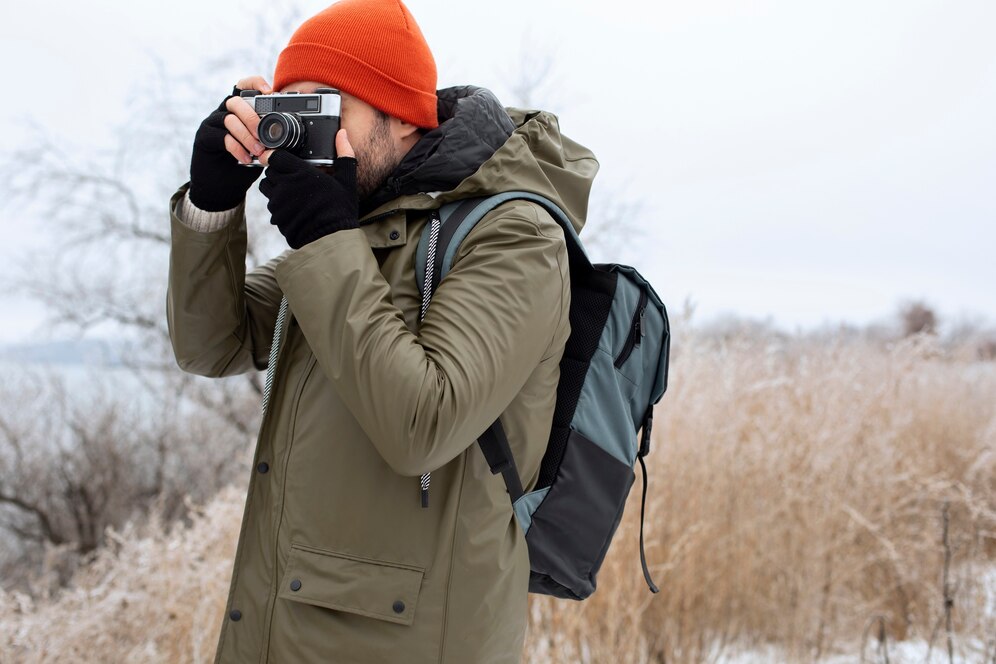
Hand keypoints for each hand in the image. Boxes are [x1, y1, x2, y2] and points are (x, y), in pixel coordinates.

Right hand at [188, 75, 271, 211]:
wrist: (221, 188)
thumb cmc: (242, 165)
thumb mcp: (261, 149)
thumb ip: (270, 139)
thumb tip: (292, 138)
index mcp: (239, 111)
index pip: (242, 87)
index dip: (254, 83)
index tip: (269, 92)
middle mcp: (223, 113)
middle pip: (236, 101)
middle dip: (253, 117)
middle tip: (263, 136)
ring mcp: (212, 124)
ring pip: (229, 119)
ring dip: (246, 135)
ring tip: (258, 151)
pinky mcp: (203, 138)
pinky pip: (220, 137)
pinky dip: (236, 147)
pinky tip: (245, 159)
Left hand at [258, 130, 359, 249]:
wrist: (331, 239)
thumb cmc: (340, 209)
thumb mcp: (347, 180)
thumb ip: (344, 154)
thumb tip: (342, 134)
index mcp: (301, 173)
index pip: (275, 156)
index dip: (278, 156)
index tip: (284, 159)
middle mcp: (285, 185)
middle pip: (269, 171)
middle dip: (277, 171)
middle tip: (291, 177)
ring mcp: (278, 202)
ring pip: (266, 187)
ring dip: (274, 187)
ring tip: (290, 192)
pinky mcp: (276, 217)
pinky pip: (270, 205)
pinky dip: (278, 204)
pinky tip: (293, 208)